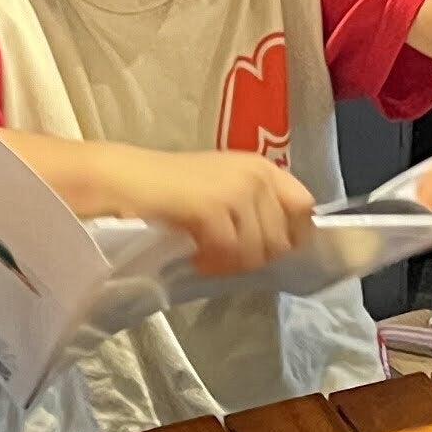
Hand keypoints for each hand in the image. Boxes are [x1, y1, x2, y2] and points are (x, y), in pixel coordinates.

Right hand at [127, 148, 315, 276]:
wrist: (128, 180)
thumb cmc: (171, 189)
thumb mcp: (225, 189)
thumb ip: (257, 208)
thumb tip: (285, 244)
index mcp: (263, 168)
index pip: (304, 207)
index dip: (291, 234)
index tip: (265, 249)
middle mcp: (257, 175)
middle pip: (282, 238)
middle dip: (254, 256)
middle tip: (223, 255)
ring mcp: (238, 191)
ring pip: (257, 252)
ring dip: (230, 263)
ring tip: (205, 254)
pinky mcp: (215, 209)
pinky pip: (229, 254)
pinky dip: (211, 263)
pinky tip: (194, 256)